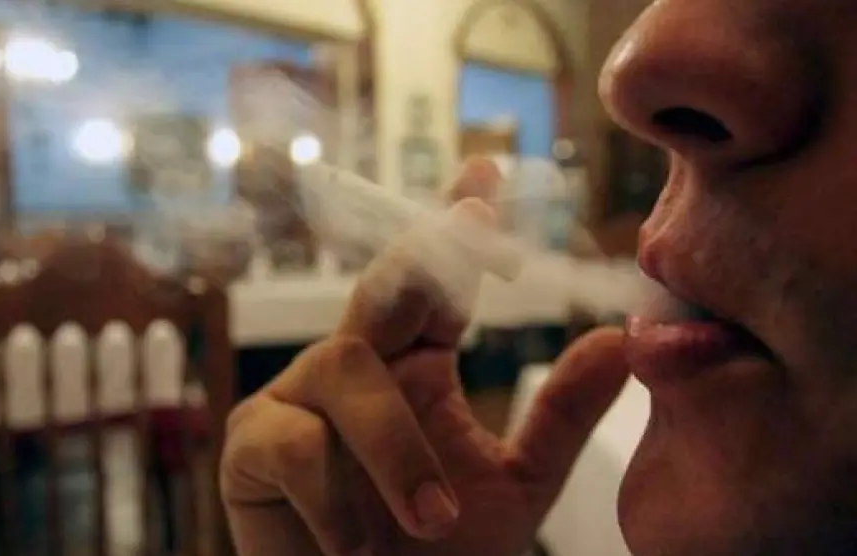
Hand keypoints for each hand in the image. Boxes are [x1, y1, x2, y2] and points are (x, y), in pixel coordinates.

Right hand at [221, 158, 630, 555]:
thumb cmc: (437, 554)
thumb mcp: (518, 485)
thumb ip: (561, 414)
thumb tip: (622, 338)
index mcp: (417, 366)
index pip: (438, 283)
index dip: (457, 225)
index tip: (489, 169)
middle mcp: (358, 366)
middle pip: (385, 286)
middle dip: (427, 254)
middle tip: (482, 230)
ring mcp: (299, 399)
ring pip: (345, 365)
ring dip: (394, 444)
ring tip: (433, 520)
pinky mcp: (251, 446)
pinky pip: (290, 437)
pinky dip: (332, 492)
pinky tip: (353, 545)